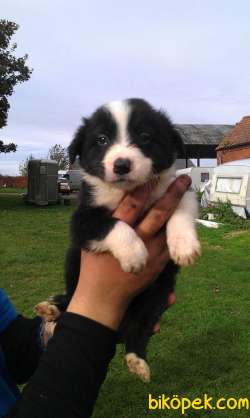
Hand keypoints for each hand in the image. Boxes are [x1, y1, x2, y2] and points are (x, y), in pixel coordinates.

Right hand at [67, 175, 190, 329]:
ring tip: (186, 194)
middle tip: (182, 179)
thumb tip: (112, 195)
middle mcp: (136, 239)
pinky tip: (184, 216)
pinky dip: (178, 229)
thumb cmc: (94, 266)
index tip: (153, 175)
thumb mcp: (92, 240)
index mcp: (116, 231)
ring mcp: (150, 253)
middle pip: (157, 214)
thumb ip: (103, 219)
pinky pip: (171, 244)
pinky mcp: (159, 265)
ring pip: (168, 228)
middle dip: (171, 195)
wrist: (103, 297)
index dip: (145, 189)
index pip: (132, 205)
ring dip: (178, 209)